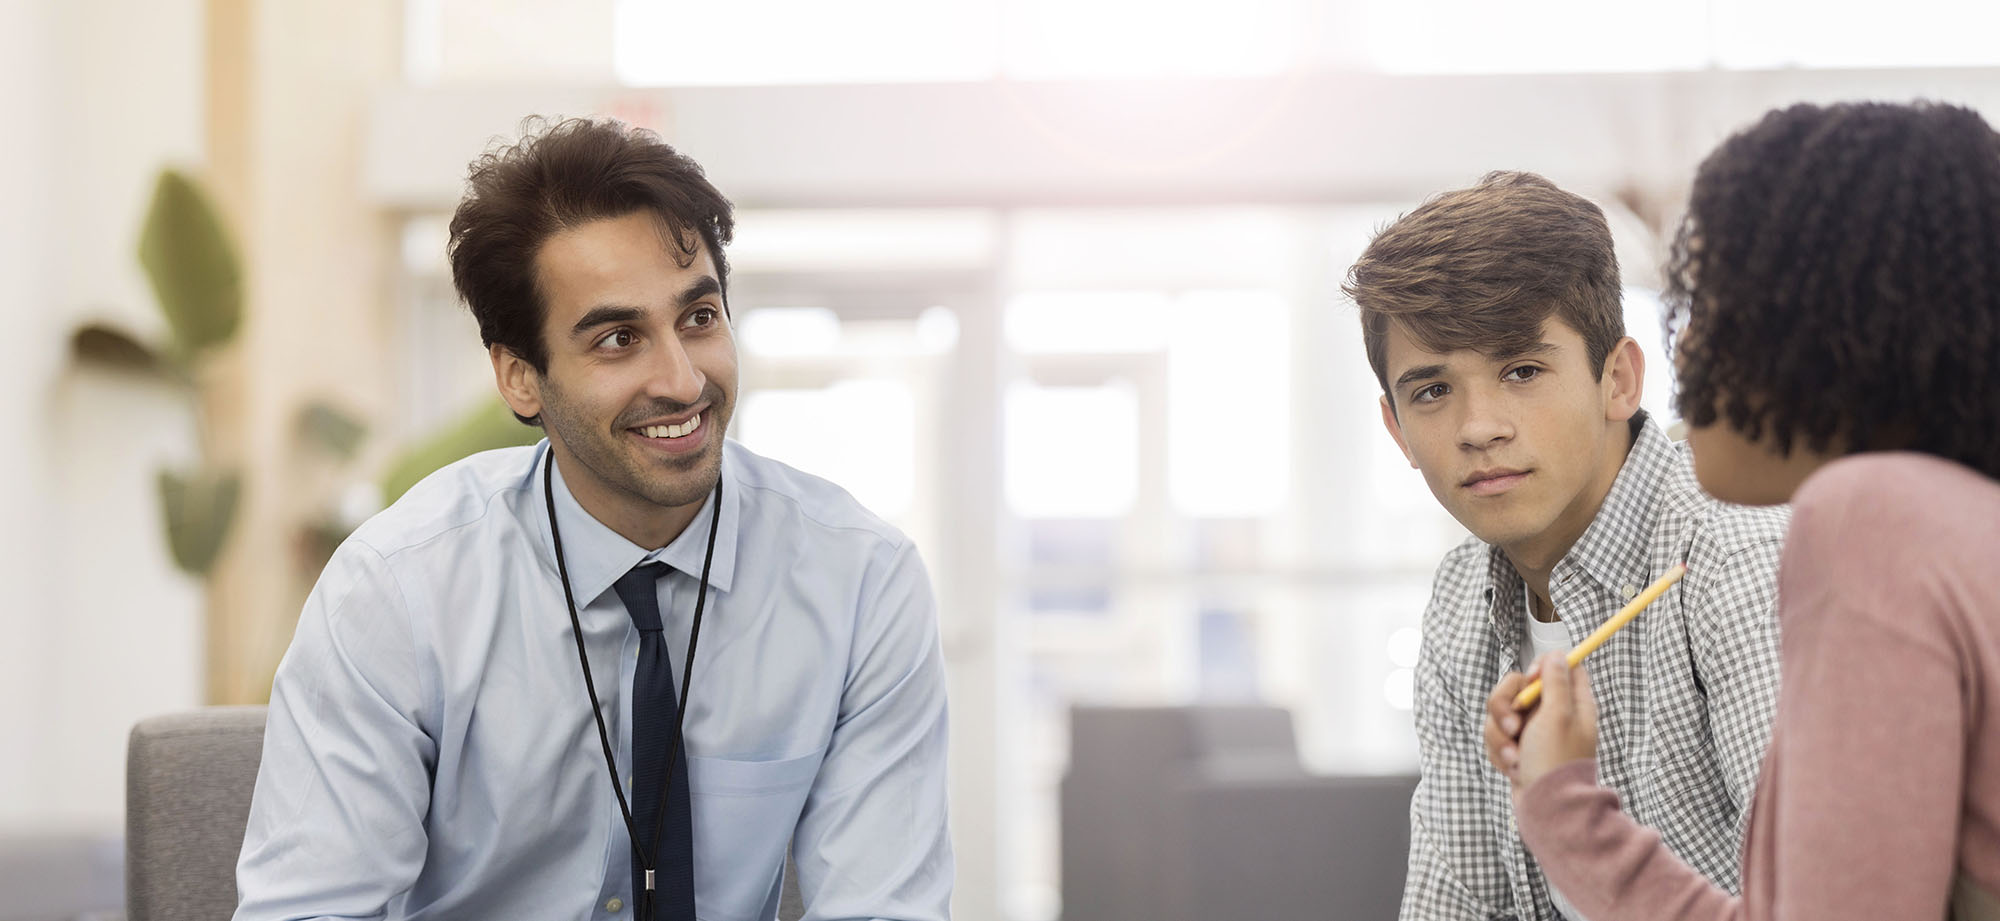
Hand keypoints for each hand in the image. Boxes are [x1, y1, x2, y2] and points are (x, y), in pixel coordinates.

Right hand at [1483, 651, 1599, 789]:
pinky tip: (1513, 769)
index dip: (1540, 668)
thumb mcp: (1558, 715)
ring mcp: (1532, 732)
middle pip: (1517, 687)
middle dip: (1505, 707)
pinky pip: (1495, 737)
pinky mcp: (1516, 748)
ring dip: (1500, 736)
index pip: (1559, 667)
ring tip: (1515, 759)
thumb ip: (1556, 681)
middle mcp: (1552, 714)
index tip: (1531, 681)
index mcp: (1572, 703)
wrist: (1546, 809)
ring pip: (1500, 714)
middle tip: (1513, 727)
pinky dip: (1499, 752)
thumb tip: (1559, 654)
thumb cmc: (1554, 761)